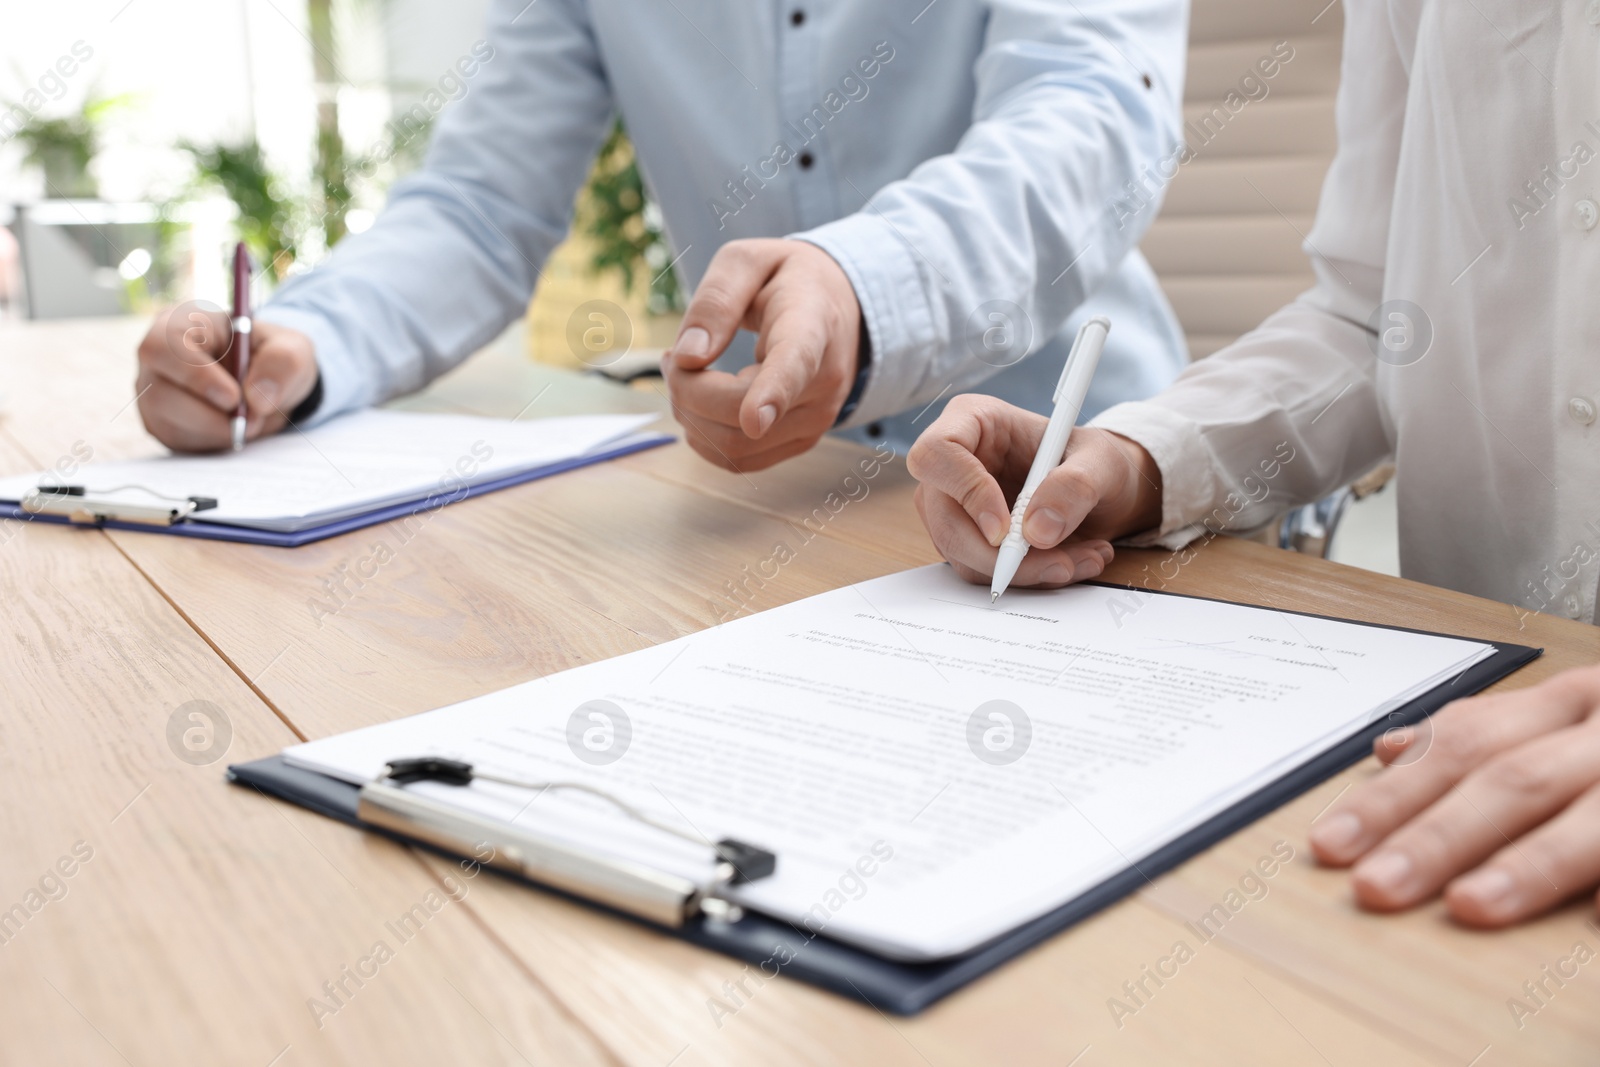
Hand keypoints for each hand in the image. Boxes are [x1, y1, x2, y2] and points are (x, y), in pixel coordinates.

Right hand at [136, 306, 317, 452]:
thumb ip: (283, 362)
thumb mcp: (292, 348)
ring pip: (169, 424)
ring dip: (218, 431)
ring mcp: (154, 394)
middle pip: (161, 395)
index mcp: (180, 324)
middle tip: (253, 419)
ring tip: (250, 419)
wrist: (266, 384)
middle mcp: (157, 360)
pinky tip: (233, 426)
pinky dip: (214, 442)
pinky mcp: (162, 424)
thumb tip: (256, 400)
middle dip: (212, 416)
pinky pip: (179, 442)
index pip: (162, 347)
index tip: (233, 398)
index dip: (195, 376)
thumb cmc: (271, 357)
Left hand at [662, 239, 859, 470]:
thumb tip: (688, 357)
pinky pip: (738, 460)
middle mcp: (823, 382)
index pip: (794, 365)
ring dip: (691, 416)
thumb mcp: (748, 261)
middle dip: (686, 390)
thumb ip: (717, 300)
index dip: (772, 394)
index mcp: (812, 327)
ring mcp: (816, 419)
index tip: (754, 419)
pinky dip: (706, 437)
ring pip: (734, 446)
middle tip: (673, 357)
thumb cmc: (788, 280)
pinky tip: (703, 402)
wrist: (838, 307)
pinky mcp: (800, 442)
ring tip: (688, 375)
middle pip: (739, 415)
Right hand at [906, 394, 1161, 586]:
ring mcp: (955, 506)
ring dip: (1023, 571)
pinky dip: (1027, 578)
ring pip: (962, 554)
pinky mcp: (967, 540)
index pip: (936, 454)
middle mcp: (953, 464)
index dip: (965, 492)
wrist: (1101, 491)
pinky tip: (1069, 562)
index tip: (1005, 528)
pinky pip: (982, 572)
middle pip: (944, 519)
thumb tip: (1036, 531)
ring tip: (1080, 559)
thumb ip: (1075, 485)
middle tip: (1057, 564)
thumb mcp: (1101, 461)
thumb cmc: (1093, 460)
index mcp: (973, 421)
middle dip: (998, 555)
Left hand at [1310, 664, 1599, 926]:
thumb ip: (1486, 733)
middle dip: (1439, 836)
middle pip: (1512, 779)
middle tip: (1377, 886)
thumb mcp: (1566, 717)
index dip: (1393, 796)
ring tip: (1469, 906)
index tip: (1331, 844)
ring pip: (1589, 821)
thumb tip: (1390, 750)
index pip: (1461, 745)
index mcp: (1569, 705)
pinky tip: (1594, 925)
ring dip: (1527, 866)